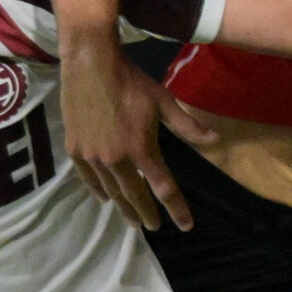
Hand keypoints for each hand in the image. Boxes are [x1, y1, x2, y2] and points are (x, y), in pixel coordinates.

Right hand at [57, 25, 216, 231]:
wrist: (90, 64)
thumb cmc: (131, 81)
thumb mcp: (163, 102)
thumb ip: (188, 126)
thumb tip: (215, 140)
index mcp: (141, 149)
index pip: (163, 188)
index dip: (176, 209)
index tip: (185, 226)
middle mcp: (116, 160)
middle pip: (134, 195)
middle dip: (146, 214)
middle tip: (152, 228)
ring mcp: (93, 156)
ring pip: (111, 191)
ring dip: (124, 207)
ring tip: (132, 220)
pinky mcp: (75, 149)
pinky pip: (89, 178)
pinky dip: (99, 191)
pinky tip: (105, 199)